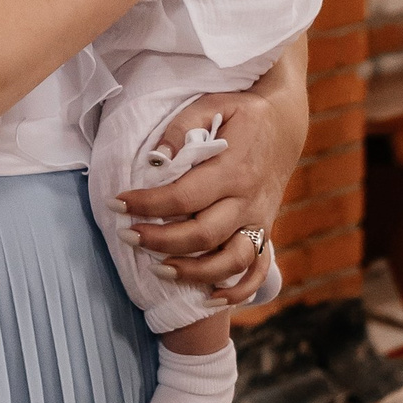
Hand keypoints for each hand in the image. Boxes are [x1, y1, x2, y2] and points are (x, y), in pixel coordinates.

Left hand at [115, 46, 309, 298]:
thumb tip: (157, 158)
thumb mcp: (212, 105)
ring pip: (231, 260)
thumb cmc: (240, 113)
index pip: (184, 196)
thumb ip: (182, 128)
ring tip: (158, 271)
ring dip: (194, 272)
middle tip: (127, 236)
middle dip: (161, 241)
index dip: (147, 204)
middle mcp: (248, 200)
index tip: (117, 203)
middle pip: (203, 234)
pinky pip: (258, 270)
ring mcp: (260, 219)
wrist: (285, 123)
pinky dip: (238, 290)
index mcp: (233, 169)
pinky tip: (209, 297)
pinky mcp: (265, 230)